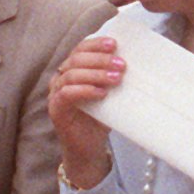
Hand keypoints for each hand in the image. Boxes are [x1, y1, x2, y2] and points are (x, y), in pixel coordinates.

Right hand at [46, 35, 121, 183]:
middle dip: (100, 59)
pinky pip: (67, 94)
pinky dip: (85, 90)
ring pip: (72, 75)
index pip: (80, 49)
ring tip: (116, 78)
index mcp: (72, 70)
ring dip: (96, 74)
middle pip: (76, 59)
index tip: (115, 44)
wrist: (89, 150)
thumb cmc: (100, 119)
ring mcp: (55, 94)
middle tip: (122, 64)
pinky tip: (102, 93)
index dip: (96, 44)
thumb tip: (138, 62)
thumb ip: (114, 77)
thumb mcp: (110, 94)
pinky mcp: (56, 109)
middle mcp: (60, 79)